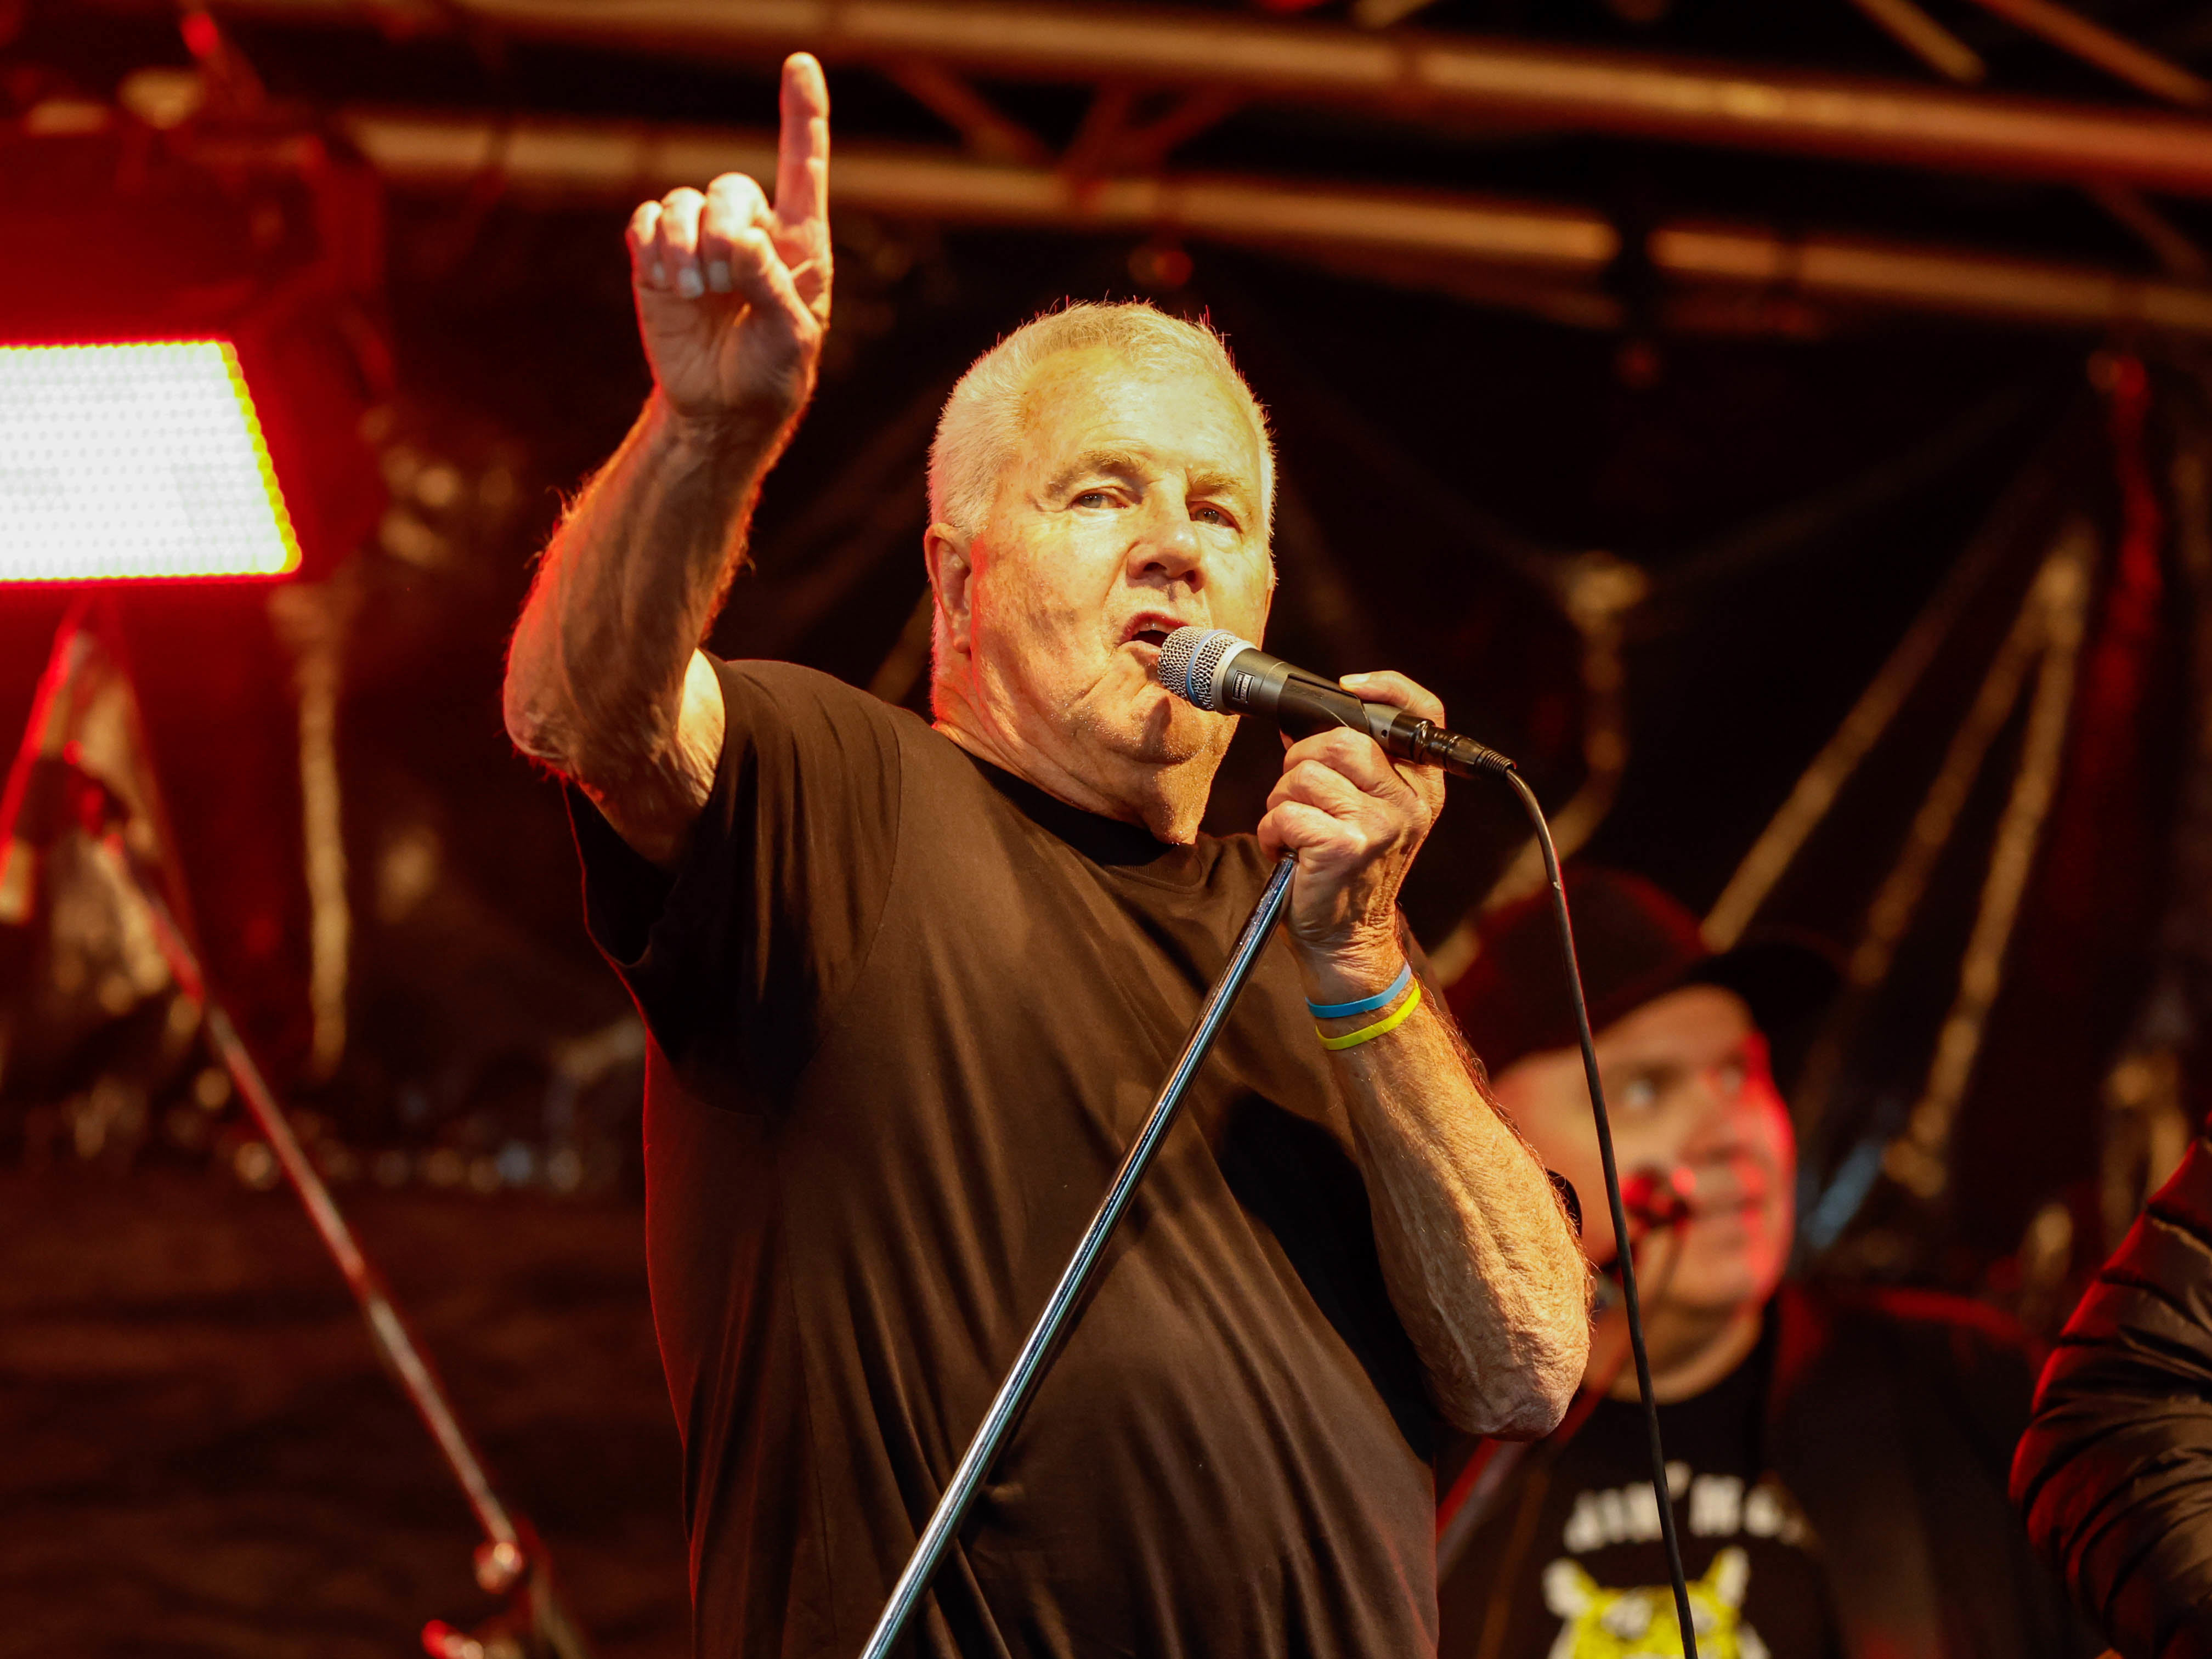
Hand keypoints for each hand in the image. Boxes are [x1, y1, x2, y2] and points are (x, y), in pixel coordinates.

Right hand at [626, 53, 831, 438]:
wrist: (720, 409)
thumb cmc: (771, 375)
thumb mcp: (791, 340)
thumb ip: (772, 287)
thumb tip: (741, 241)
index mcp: (799, 244)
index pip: (803, 168)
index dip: (803, 116)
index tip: (801, 64)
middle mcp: (751, 231)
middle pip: (730, 188)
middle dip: (723, 231)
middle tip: (721, 283)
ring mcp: (701, 240)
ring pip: (683, 202)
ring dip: (684, 247)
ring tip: (694, 293)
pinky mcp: (657, 256)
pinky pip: (645, 223)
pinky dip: (652, 247)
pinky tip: (664, 281)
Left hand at [1257, 671, 1446, 998]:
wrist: (1346, 941)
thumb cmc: (1346, 871)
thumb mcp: (1365, 812)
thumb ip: (1345, 766)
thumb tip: (1298, 726)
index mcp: (1422, 786)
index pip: (1424, 712)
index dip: (1386, 687)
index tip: (1346, 687)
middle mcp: (1411, 802)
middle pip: (1339, 739)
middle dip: (1301, 763)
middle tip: (1303, 800)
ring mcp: (1382, 824)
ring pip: (1304, 774)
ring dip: (1282, 802)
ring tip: (1297, 832)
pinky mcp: (1346, 846)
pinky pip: (1286, 812)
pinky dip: (1271, 832)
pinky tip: (1287, 852)